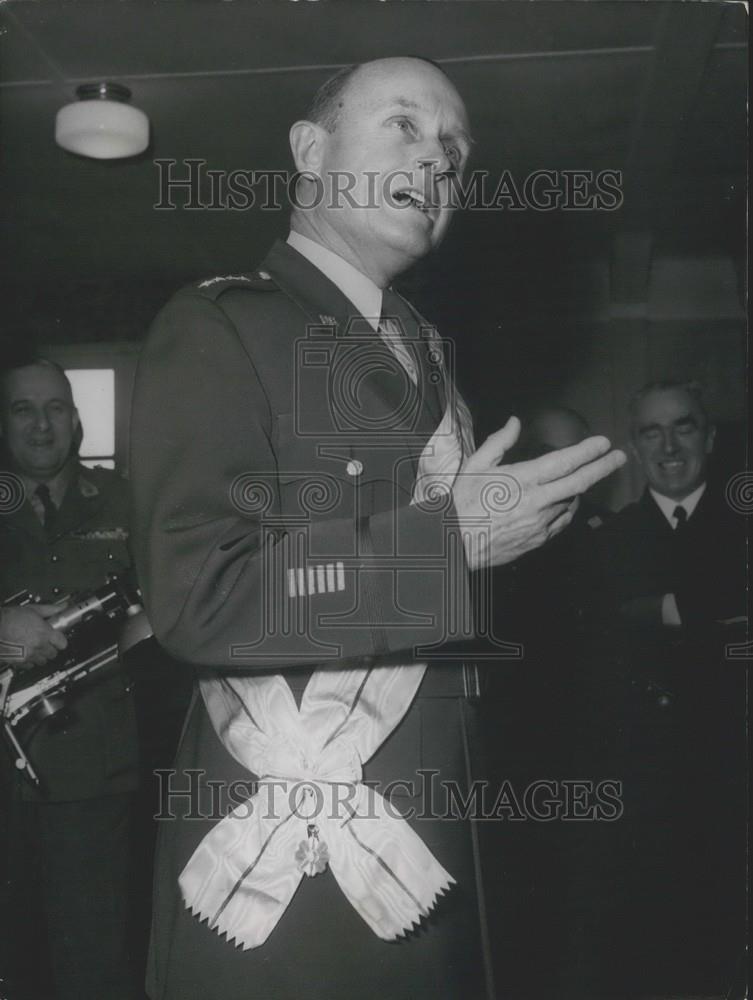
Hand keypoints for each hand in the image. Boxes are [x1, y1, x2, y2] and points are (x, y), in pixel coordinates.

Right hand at [0, 605, 67, 668]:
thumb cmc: (10, 617)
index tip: (58, 639)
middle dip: (52, 648)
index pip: (62, 643)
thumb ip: (49, 610)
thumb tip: (61, 608)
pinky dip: (30, 661)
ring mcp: (29, 655)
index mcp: (44, 633)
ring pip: (43, 661)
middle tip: (47, 642)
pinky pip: (30, 666)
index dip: (61, 641)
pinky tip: (28, 653)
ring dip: (42, 655)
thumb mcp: (32, 609)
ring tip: (36, 648)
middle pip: (54, 653)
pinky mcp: (19, 661)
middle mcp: (38, 646)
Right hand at [452, 416, 625, 570]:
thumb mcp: (474, 465)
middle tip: (619, 458)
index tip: (603, 443)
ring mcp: (540, 523)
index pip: (564, 462)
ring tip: (583, 478)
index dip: (587, 451)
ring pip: (571, 503)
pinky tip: (565, 503)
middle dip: (603, 468)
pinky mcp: (538, 540)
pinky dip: (567, 509)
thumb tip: (515, 422)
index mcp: (522, 479)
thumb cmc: (462, 502)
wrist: (454, 542)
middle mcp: (537, 501)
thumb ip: (499, 442)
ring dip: (580, 489)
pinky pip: (561, 522)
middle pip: (579, 483)